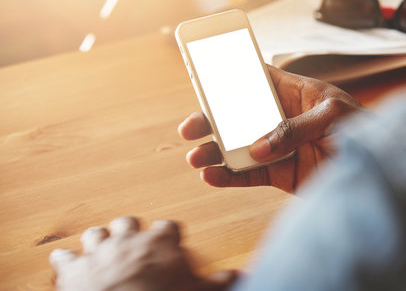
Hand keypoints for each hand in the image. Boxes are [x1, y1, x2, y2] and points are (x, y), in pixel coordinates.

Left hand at [50, 216, 237, 290]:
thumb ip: (220, 282)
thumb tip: (240, 277)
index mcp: (160, 242)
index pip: (168, 227)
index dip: (168, 234)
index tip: (169, 240)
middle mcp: (129, 239)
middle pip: (128, 222)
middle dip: (129, 230)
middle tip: (131, 240)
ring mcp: (100, 252)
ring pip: (96, 234)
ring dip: (98, 240)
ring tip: (100, 245)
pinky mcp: (74, 269)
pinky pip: (65, 258)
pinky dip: (65, 260)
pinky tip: (64, 261)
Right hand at [179, 66, 362, 192]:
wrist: (383, 170)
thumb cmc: (365, 130)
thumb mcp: (333, 117)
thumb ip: (295, 128)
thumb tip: (259, 146)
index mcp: (295, 93)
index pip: (257, 79)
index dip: (230, 77)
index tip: (202, 77)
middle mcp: (281, 118)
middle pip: (238, 116)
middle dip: (212, 121)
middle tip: (190, 128)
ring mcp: (278, 147)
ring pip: (239, 147)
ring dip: (215, 152)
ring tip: (195, 158)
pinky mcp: (280, 173)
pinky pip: (250, 175)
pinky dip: (230, 177)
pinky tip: (211, 176)